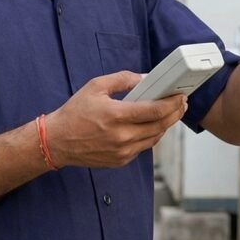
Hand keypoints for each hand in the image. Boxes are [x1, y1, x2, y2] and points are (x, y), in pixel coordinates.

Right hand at [44, 71, 186, 168]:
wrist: (58, 141)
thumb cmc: (75, 113)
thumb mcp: (95, 86)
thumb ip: (122, 79)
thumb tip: (145, 78)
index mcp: (116, 115)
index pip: (155, 110)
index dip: (172, 103)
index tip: (180, 96)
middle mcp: (121, 136)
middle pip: (160, 126)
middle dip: (175, 113)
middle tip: (181, 104)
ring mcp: (122, 151)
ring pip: (155, 138)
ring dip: (166, 125)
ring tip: (170, 113)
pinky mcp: (121, 160)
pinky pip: (144, 147)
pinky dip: (151, 136)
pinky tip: (152, 126)